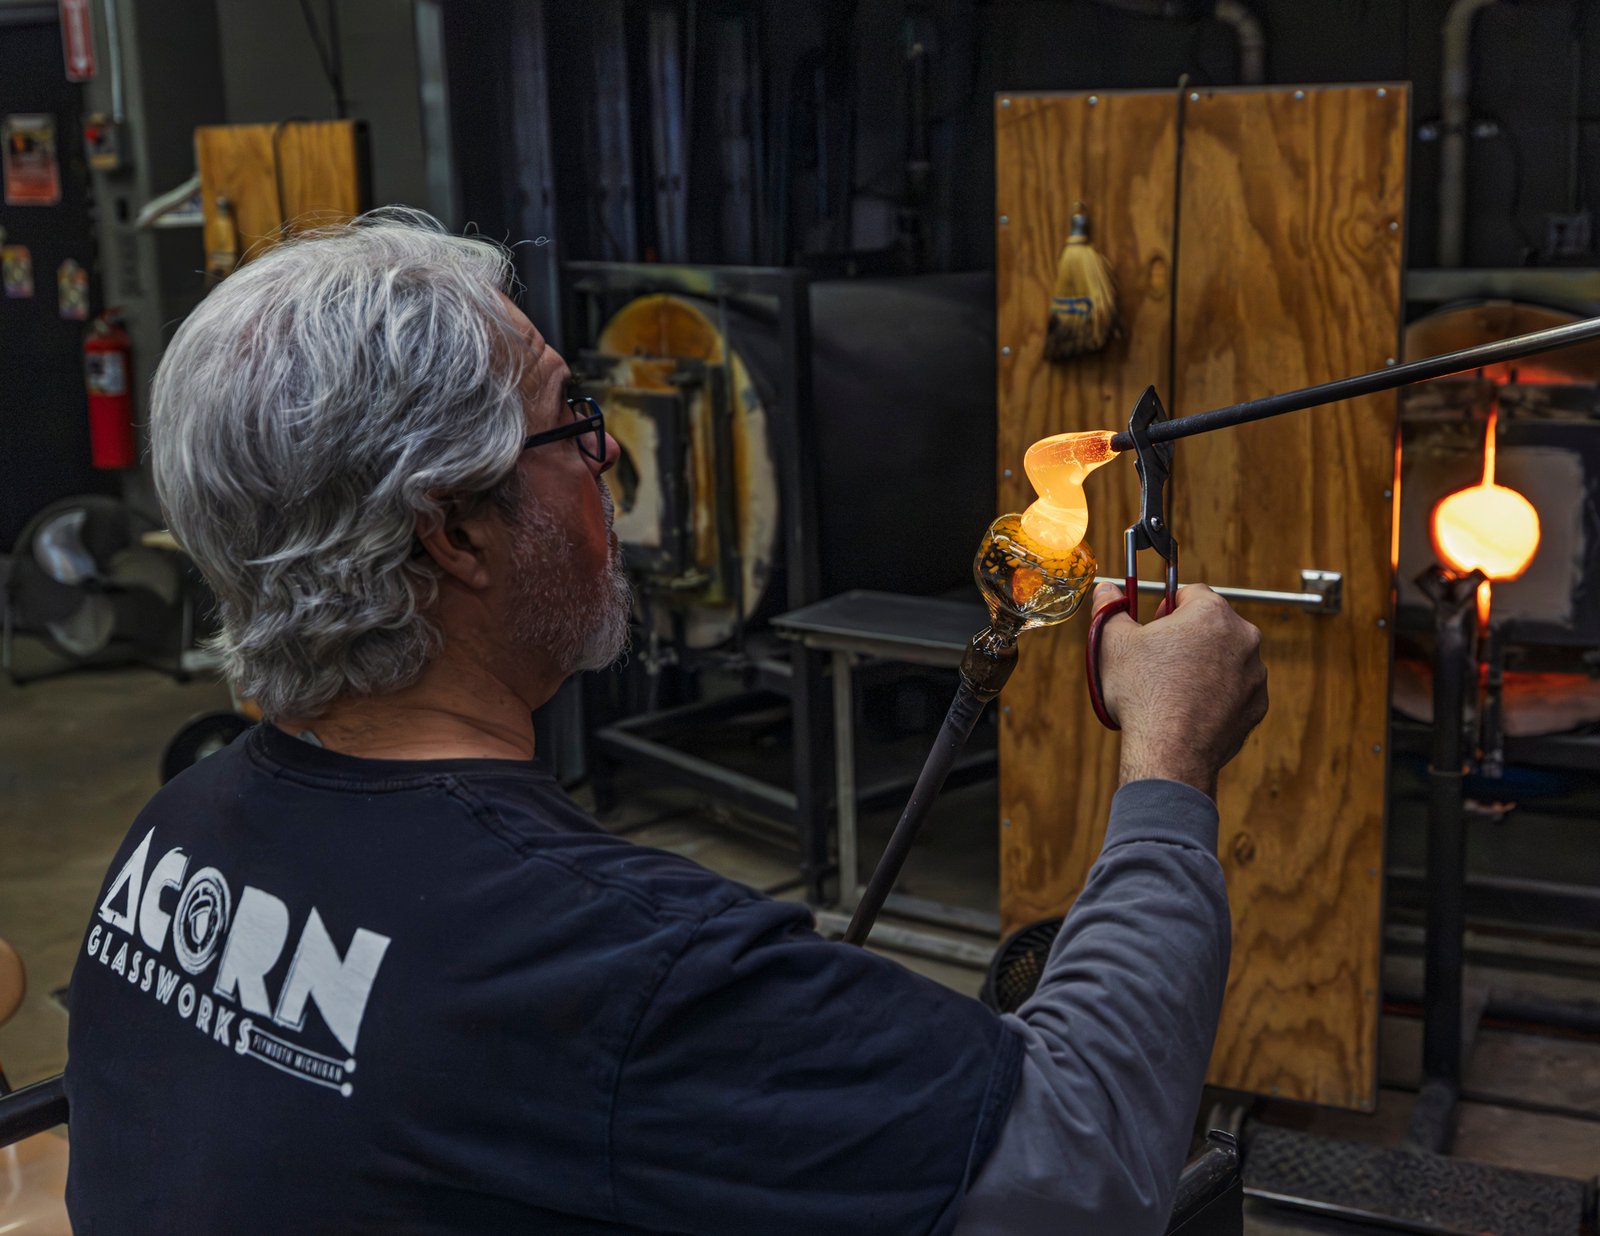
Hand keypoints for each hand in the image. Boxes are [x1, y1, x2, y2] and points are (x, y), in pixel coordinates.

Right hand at [1092, 582, 1267, 798]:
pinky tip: (1191, 708)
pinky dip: (1218, 693)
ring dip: (1206, 664)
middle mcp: (1243, 637)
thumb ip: (1110, 609)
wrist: (1170, 751)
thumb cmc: (1144, 694)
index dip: (1167, 608)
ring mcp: (1254, 673)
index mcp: (1211, 613)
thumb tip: (1106, 590)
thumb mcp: (1113, 643)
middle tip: (1160, 659)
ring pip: (1226, 657)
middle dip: (1188, 636)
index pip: (1190, 593)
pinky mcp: (1257, 705)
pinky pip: (1236, 689)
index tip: (1153, 628)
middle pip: (1212, 624)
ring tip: (1174, 688)